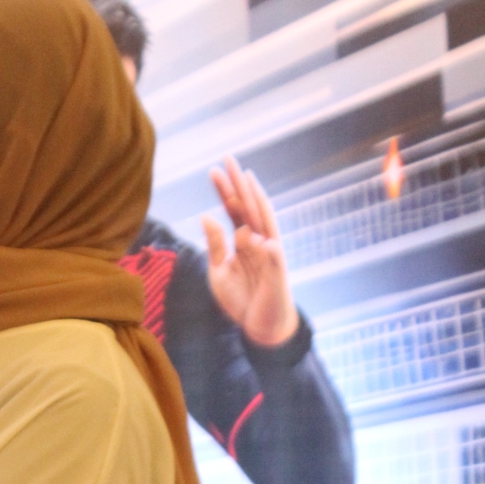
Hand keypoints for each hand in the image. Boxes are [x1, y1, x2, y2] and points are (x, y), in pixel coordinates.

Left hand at [201, 155, 298, 347]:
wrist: (261, 325)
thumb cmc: (242, 297)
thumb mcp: (220, 271)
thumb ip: (215, 245)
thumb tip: (206, 216)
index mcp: (244, 240)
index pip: (233, 210)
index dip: (224, 191)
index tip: (213, 170)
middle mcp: (259, 240)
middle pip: (248, 207)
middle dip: (238, 184)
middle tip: (228, 158)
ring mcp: (270, 255)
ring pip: (265, 223)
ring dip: (256, 202)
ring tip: (248, 180)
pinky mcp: (278, 274)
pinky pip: (275, 259)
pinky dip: (270, 249)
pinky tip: (262, 239)